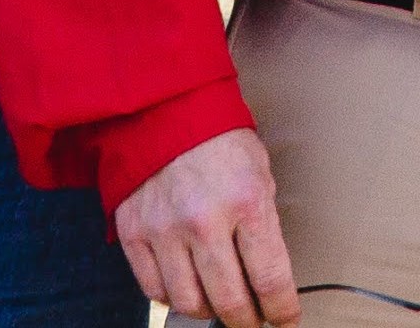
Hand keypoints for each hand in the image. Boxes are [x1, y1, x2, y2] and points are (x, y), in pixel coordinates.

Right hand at [116, 127, 298, 327]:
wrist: (164, 111)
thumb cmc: (220, 143)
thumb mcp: (260, 175)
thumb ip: (262, 226)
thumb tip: (268, 278)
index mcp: (246, 201)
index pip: (270, 278)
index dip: (282, 310)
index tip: (286, 320)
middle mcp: (204, 221)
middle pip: (229, 300)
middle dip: (247, 320)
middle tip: (253, 319)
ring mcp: (164, 230)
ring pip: (188, 302)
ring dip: (209, 310)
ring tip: (219, 303)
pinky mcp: (133, 234)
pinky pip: (153, 289)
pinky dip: (173, 297)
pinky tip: (187, 287)